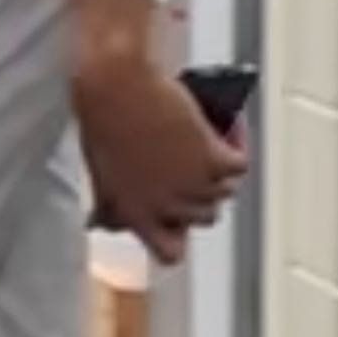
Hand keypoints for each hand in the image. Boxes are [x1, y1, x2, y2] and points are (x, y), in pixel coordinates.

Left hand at [75, 49, 247, 266]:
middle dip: (199, 192)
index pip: (170, 253)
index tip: (179, 220)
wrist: (114, 83)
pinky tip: (227, 127)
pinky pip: (239, 163)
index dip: (178, 235)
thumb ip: (109, 207)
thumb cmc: (100, 119)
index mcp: (136, 216)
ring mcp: (193, 185)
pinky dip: (236, 143)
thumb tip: (104, 223)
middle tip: (192, 163)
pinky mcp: (213, 159)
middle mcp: (168, 208)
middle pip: (204, 216)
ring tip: (209, 140)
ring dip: (219, 168)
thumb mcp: (98, 176)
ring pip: (224, 190)